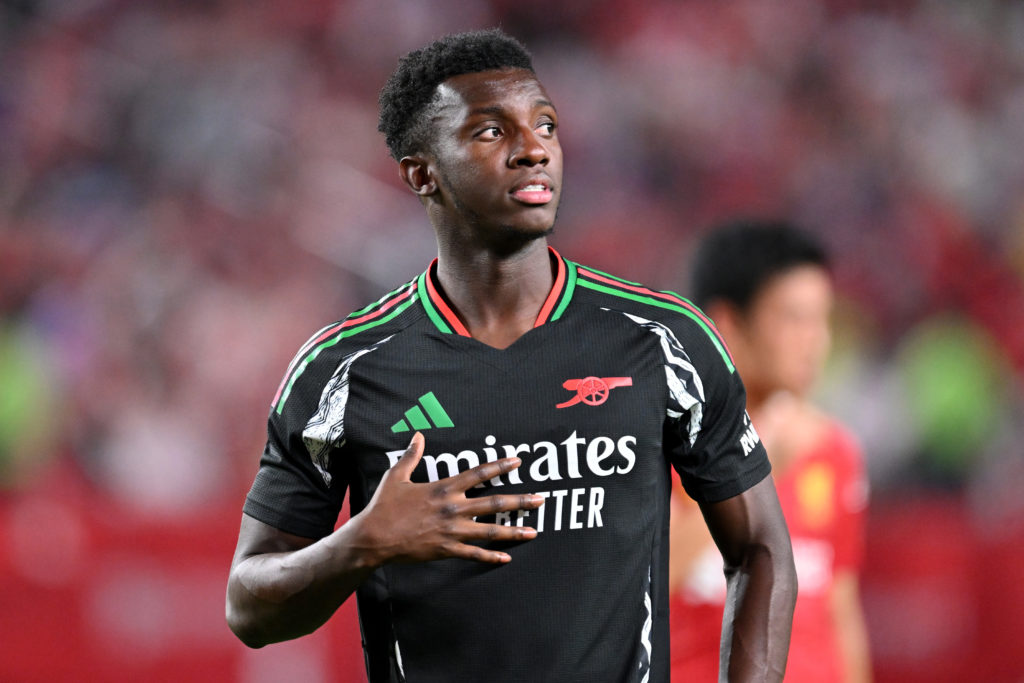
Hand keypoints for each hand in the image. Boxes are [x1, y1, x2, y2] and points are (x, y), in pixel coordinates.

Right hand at [354, 433, 543, 564]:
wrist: (374, 537)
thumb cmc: (384, 506)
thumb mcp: (397, 476)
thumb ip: (412, 455)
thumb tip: (417, 435)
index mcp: (444, 488)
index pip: (479, 474)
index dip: (500, 466)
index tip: (518, 461)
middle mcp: (453, 508)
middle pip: (494, 503)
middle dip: (520, 501)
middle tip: (541, 500)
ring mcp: (452, 531)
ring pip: (490, 531)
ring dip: (513, 530)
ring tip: (534, 531)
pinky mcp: (446, 549)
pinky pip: (474, 554)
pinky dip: (491, 556)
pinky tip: (506, 557)